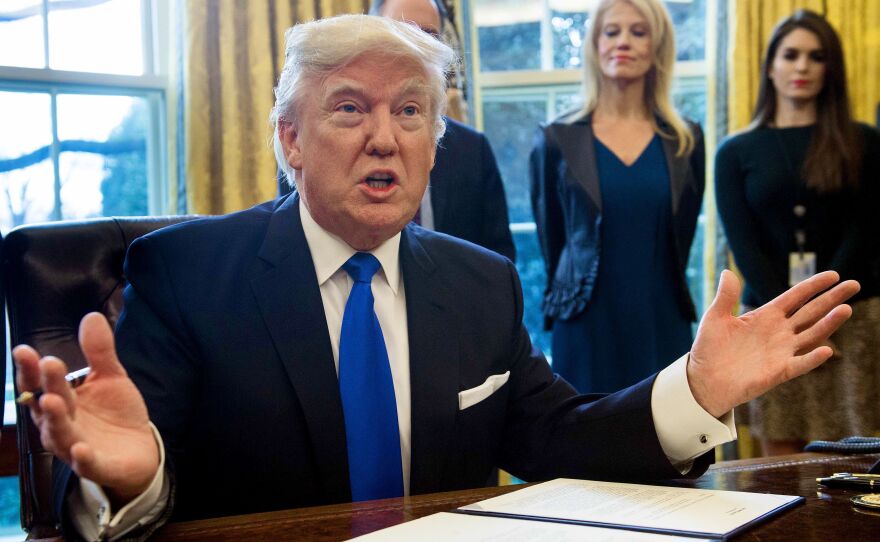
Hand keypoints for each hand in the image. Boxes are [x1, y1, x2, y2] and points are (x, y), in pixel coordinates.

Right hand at [14, 313, 159, 504]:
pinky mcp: (97, 466)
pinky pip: (86, 464)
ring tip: (52, 401)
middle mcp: (62, 425)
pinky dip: (82, 457)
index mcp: (62, 402)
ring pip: (60, 435)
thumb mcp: (111, 377)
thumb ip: (99, 352)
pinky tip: (81, 448)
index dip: (31, 370)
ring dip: (55, 419)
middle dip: (47, 386)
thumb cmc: (116, 413)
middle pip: (49, 405)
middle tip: (48, 364)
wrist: (140, 450)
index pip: (41, 385)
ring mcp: (76, 447)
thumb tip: (91, 316)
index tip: (24, 349)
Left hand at [687, 270, 859, 417]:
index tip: (833, 275)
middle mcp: (779, 332)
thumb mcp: (716, 318)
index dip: (813, 286)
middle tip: (854, 285)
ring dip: (828, 324)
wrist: (703, 379)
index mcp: (766, 317)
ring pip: (811, 335)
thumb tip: (727, 272)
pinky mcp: (778, 372)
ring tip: (846, 309)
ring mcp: (781, 352)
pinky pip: (799, 364)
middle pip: (811, 312)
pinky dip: (812, 358)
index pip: (795, 297)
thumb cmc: (710, 348)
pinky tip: (826, 350)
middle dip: (832, 299)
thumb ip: (726, 297)